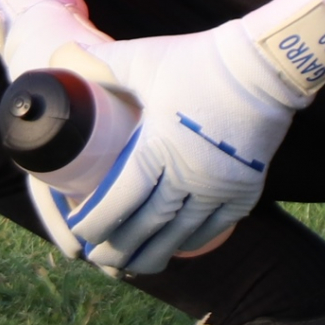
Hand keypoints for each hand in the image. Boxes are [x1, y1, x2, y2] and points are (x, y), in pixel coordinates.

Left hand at [67, 0, 324, 273]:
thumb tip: (61, 59)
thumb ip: (102, 64)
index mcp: (157, 147)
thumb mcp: (145, 60)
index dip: (96, 223)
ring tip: (132, 266)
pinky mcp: (244, 190)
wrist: (263, 67)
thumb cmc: (198, 61)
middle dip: (119, 248)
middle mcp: (188, 176)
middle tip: (100, 259)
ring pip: (180, 236)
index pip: (119, 201)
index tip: (81, 232)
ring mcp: (219, 187)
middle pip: (146, 227)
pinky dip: (190, 243)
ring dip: (154, 255)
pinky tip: (176, 249)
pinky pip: (214, 230)